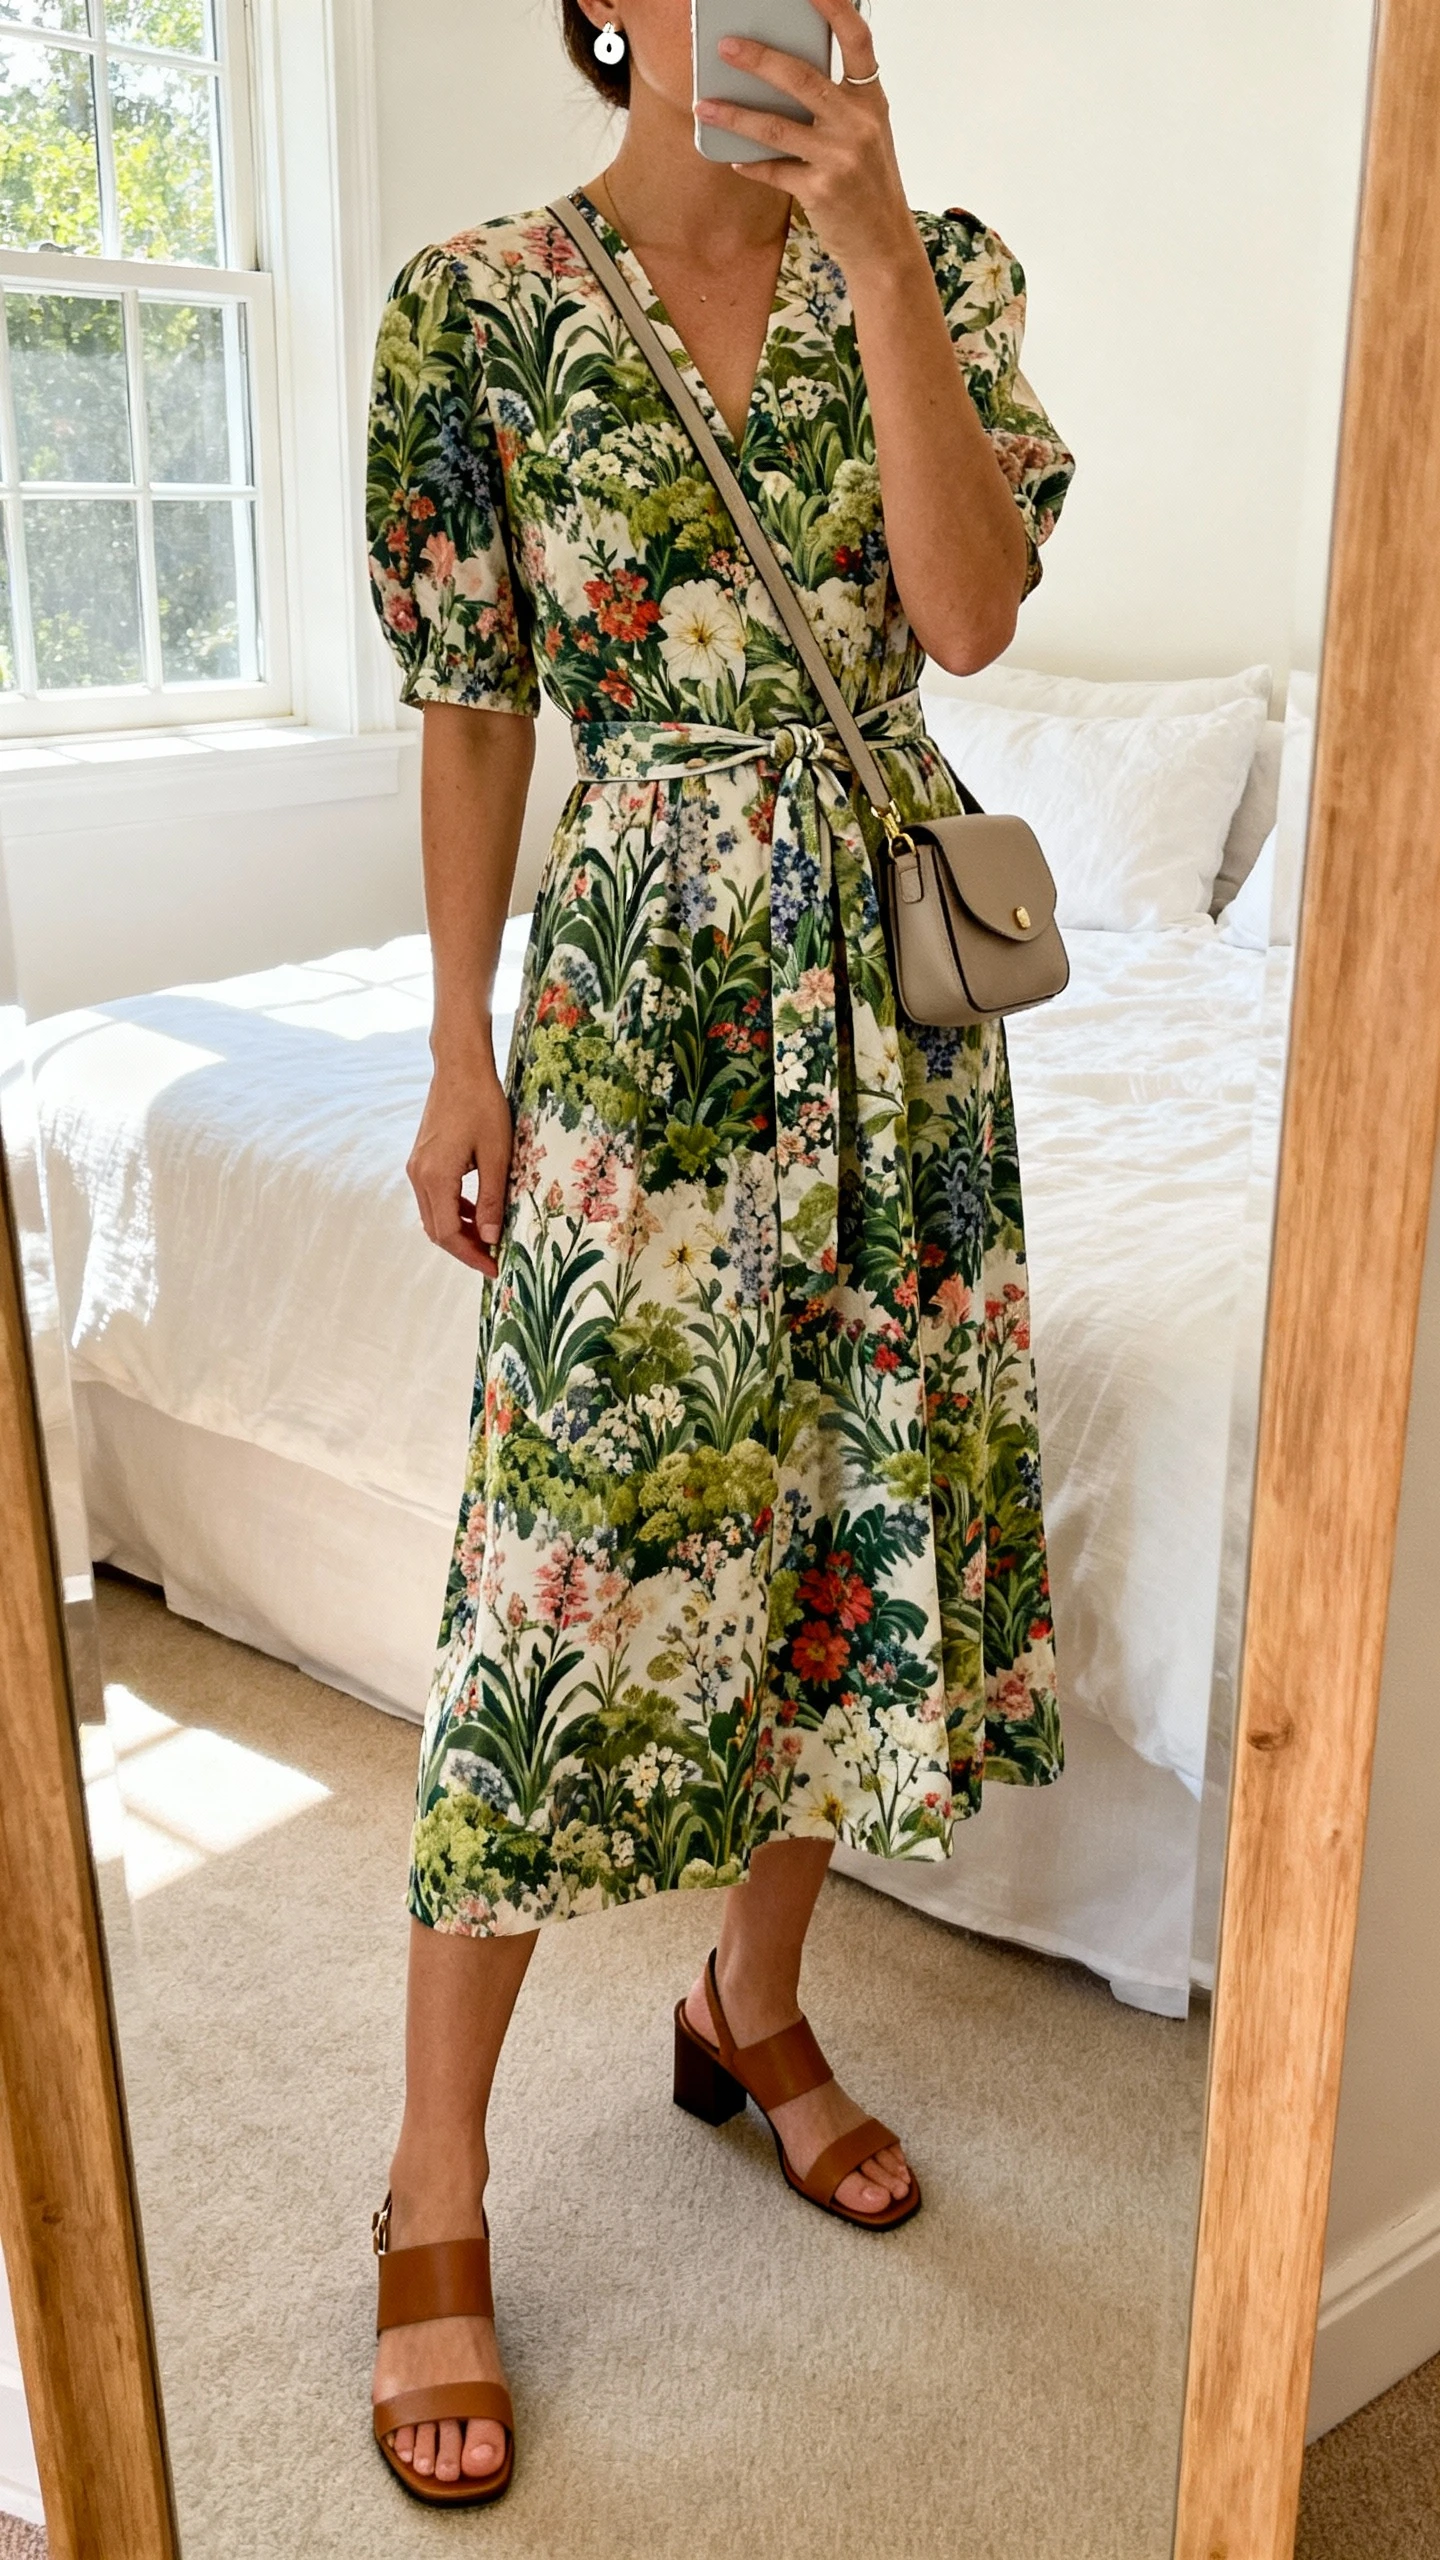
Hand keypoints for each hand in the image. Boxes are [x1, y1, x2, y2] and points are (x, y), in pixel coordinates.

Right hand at [407, 1056, 511, 1276]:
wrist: (459, 1068)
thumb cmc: (482, 1105)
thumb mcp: (496, 1155)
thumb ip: (492, 1198)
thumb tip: (491, 1237)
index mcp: (435, 1177)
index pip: (448, 1233)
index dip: (471, 1256)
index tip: (495, 1267)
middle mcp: (419, 1176)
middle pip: (436, 1229)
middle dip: (464, 1249)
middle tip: (493, 1259)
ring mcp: (417, 1167)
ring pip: (434, 1215)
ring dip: (459, 1231)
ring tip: (489, 1239)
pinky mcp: (422, 1159)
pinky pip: (434, 1197)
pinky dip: (454, 1211)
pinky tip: (477, 1212)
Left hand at [695, 0, 913, 276]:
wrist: (885, 244)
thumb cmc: (868, 183)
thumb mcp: (864, 135)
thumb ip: (834, 104)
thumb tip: (775, 76)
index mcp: (871, 101)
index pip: (857, 40)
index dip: (835, 8)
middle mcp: (859, 124)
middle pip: (802, 79)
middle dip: (759, 59)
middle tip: (724, 46)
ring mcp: (840, 158)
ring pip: (776, 127)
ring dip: (735, 114)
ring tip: (705, 104)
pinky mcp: (821, 191)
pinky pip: (774, 170)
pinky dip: (750, 164)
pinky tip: (732, 157)